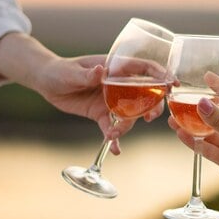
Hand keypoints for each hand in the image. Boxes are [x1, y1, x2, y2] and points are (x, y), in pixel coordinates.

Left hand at [35, 55, 163, 153]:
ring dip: (127, 126)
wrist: (45, 82)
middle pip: (145, 95)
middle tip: (150, 117)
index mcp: (115, 68)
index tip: (173, 84)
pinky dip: (114, 139)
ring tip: (114, 136)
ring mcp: (111, 100)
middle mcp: (118, 85)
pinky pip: (112, 127)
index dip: (161, 75)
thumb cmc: (60, 69)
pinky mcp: (101, 114)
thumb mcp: (71, 72)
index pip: (144, 69)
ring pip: (130, 114)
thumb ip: (87, 74)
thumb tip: (100, 71)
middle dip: (152, 106)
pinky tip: (115, 150)